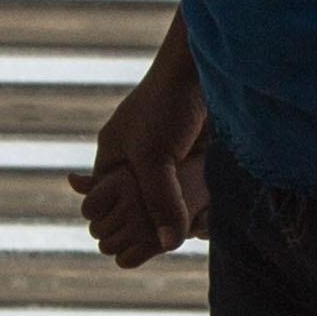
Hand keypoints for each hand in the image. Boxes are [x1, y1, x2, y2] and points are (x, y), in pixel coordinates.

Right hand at [77, 66, 205, 270]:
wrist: (202, 70)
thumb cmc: (166, 106)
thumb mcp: (155, 160)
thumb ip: (160, 202)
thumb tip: (169, 244)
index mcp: (113, 157)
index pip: (105, 204)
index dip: (119, 223)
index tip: (138, 238)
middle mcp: (137, 160)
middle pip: (138, 207)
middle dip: (153, 221)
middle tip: (171, 233)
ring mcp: (166, 159)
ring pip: (169, 202)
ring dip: (181, 213)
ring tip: (197, 224)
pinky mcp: (193, 157)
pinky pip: (192, 192)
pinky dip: (201, 203)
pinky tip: (212, 210)